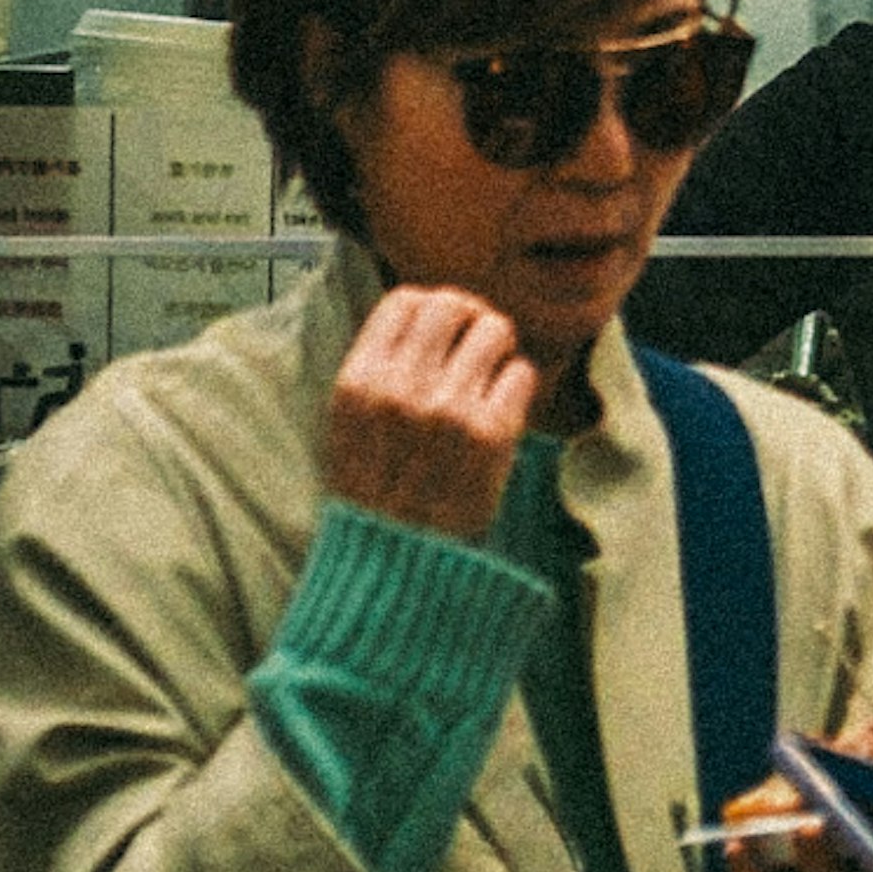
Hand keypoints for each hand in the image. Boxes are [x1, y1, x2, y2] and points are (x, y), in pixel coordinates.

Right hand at [322, 286, 538, 541]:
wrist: (395, 571)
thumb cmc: (376, 498)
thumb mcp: (351, 426)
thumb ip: (382, 369)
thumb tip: (428, 311)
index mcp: (359, 383)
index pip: (404, 300)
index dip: (430, 308)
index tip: (442, 331)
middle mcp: (400, 388)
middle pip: (453, 303)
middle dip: (470, 320)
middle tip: (476, 349)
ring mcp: (447, 409)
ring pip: (495, 329)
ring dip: (500, 350)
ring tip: (491, 381)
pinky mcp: (490, 434)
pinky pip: (521, 373)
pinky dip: (518, 387)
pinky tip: (503, 412)